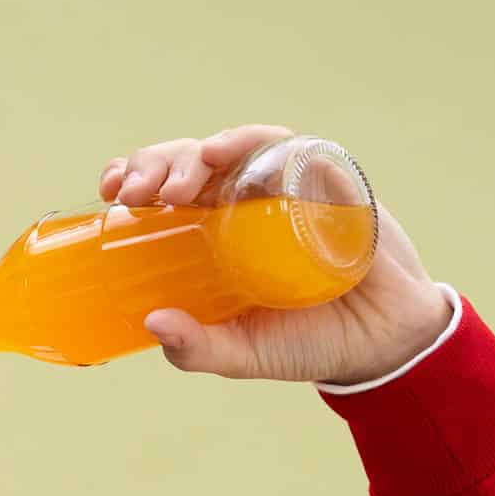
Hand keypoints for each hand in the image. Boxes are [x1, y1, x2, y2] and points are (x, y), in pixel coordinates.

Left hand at [100, 124, 453, 384]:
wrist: (383, 343)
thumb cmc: (308, 342)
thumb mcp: (242, 353)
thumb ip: (196, 348)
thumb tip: (152, 323)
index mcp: (213, 234)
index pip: (163, 191)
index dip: (134, 180)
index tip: (111, 194)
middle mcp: (243, 202)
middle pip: (187, 162)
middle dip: (154, 166)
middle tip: (136, 195)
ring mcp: (283, 186)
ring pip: (228, 148)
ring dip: (195, 155)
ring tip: (177, 186)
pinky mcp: (323, 179)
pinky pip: (285, 146)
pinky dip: (250, 142)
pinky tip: (224, 153)